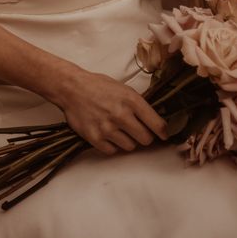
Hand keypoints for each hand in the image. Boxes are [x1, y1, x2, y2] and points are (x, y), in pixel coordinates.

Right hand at [52, 68, 166, 155]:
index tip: (164, 135)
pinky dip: (113, 145)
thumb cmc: (99, 86)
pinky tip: (108, 134)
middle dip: (145, 136)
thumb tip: (154, 121)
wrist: (72, 88)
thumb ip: (138, 105)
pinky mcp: (95, 138)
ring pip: (130, 147)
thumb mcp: (123, 89)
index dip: (163, 132)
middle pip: (146, 139)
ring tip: (119, 130)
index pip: (156, 124)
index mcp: (131, 100)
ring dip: (128, 141)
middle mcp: (121, 115)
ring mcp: (108, 128)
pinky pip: (113, 151)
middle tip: (138, 131)